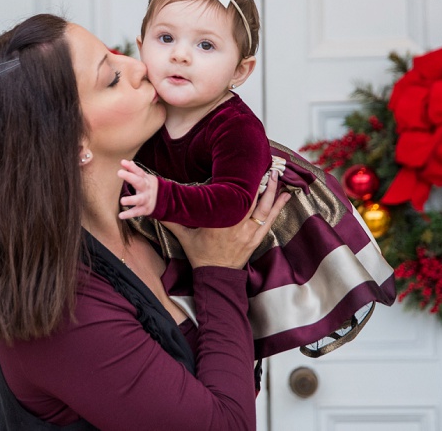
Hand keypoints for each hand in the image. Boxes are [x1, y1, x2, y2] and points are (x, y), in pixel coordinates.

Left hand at [117, 159, 157, 219]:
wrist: (165, 200)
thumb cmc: (148, 187)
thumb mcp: (145, 178)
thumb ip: (135, 171)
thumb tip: (128, 161)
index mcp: (145, 180)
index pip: (139, 172)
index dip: (131, 167)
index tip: (122, 162)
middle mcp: (146, 189)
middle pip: (139, 182)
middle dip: (130, 177)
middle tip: (119, 172)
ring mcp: (146, 199)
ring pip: (139, 199)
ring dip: (131, 200)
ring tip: (122, 201)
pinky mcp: (145, 209)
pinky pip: (137, 212)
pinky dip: (129, 214)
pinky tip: (120, 215)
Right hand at [163, 170, 290, 268]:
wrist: (215, 276)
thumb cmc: (201, 255)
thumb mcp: (184, 236)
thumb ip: (171, 220)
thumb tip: (155, 208)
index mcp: (220, 221)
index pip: (233, 197)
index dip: (241, 182)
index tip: (244, 167)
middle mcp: (237, 225)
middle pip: (252, 199)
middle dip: (260, 181)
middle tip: (266, 164)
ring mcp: (249, 232)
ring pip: (265, 208)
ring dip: (272, 191)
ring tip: (276, 174)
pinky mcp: (256, 239)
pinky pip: (270, 220)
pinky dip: (278, 207)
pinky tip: (285, 196)